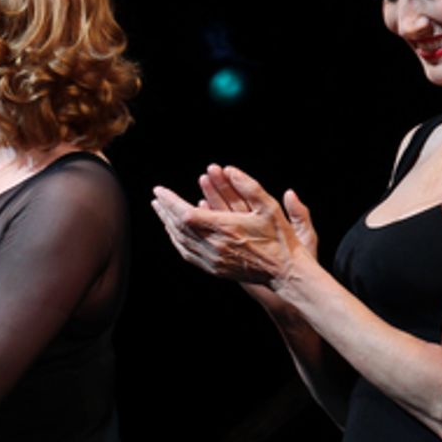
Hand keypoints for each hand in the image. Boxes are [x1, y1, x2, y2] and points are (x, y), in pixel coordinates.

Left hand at [151, 165, 311, 286]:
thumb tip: (230, 169)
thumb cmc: (279, 238)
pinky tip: (173, 231)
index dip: (170, 201)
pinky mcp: (213, 269)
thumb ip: (249, 187)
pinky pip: (187, 253)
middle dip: (165, 209)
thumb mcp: (269, 207)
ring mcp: (212, 260)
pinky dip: (176, 240)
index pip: (185, 214)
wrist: (284, 272)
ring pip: (180, 241)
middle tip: (156, 196)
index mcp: (225, 229)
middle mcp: (214, 246)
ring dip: (167, 224)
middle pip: (178, 226)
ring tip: (160, 210)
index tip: (159, 190)